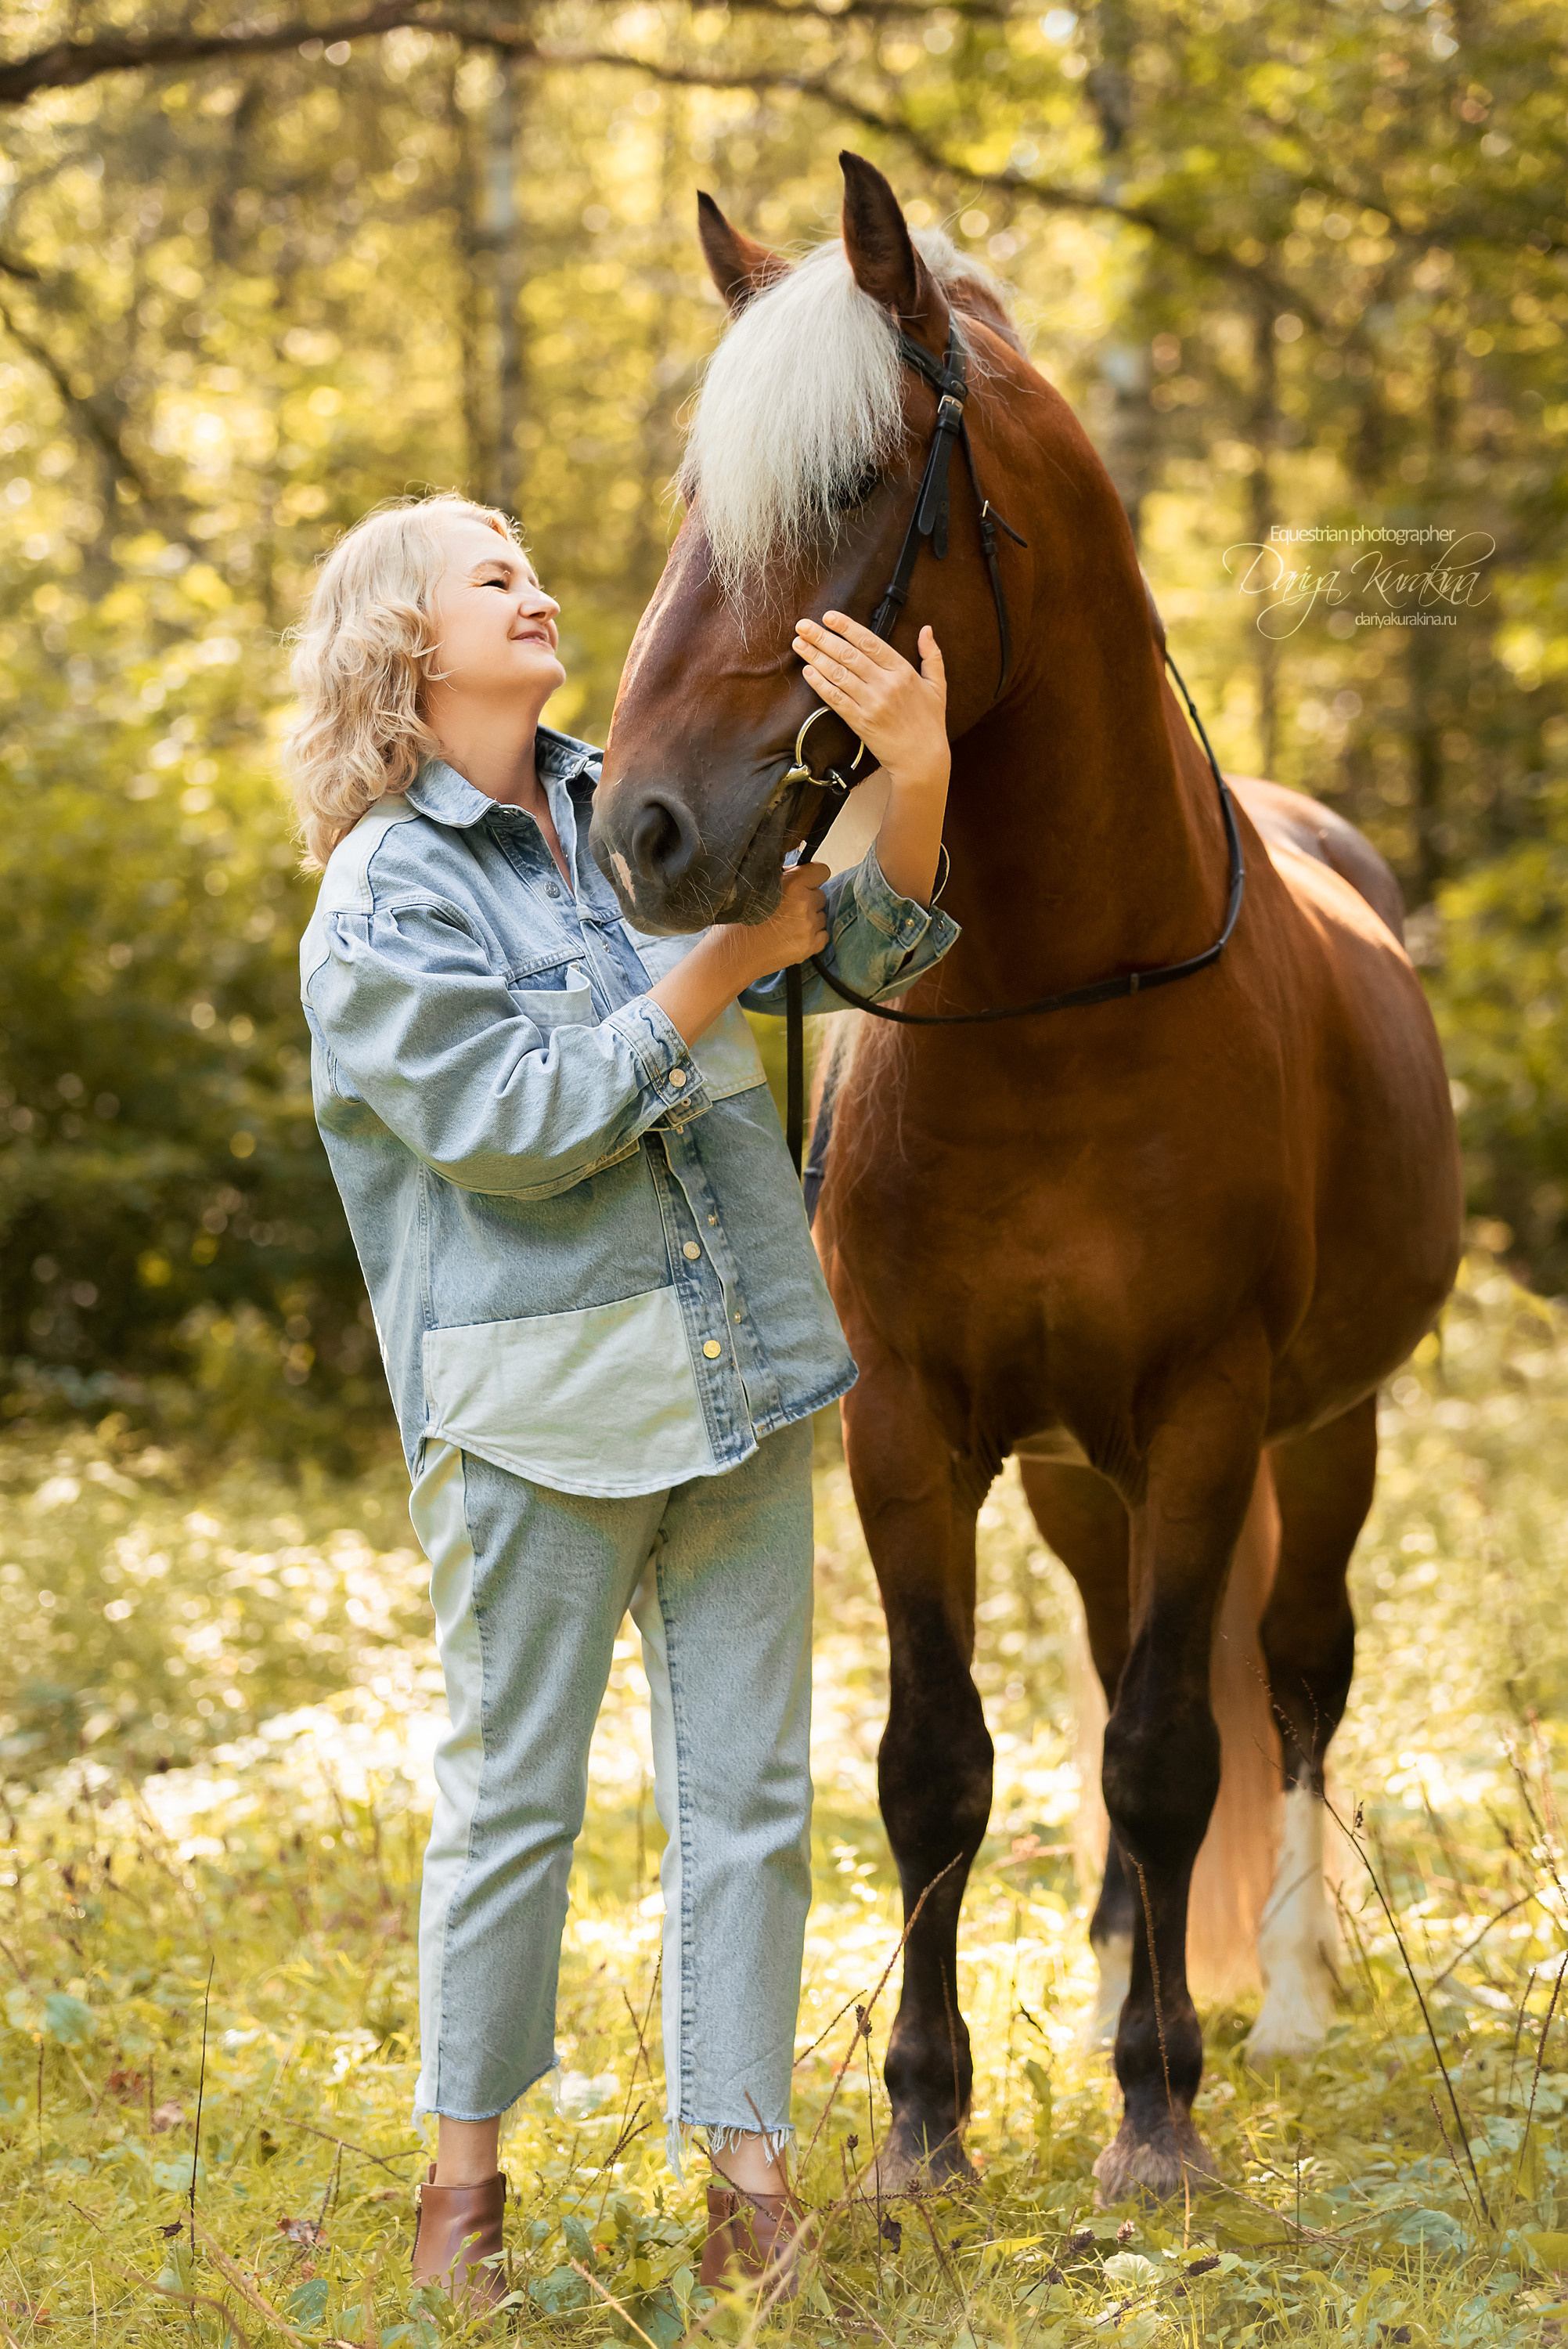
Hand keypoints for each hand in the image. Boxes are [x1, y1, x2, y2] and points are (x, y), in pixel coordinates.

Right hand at [649, 865, 829, 1047]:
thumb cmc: (738, 921)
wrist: (732, 954)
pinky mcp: (810, 947)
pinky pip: (822, 935)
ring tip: (787, 925)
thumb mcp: (756, 887)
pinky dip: (812, 936)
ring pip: (821, 916)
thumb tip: (796, 872)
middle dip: (808, 899)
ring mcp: (809, 927)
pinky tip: (792, 937)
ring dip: (809, 918)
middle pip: (820, 895)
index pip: (821, 871)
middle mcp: (804, 903)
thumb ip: (781, 878)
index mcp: (792, 884)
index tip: (804, 882)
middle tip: (787, 908)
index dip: (812, 876)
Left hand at [792, 613, 948, 792]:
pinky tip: (807, 672)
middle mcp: (885, 684)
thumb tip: (927, 630)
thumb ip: (932, 655)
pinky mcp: (860, 722)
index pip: (870, 642)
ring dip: (815, 657)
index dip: (847, 627)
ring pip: (838, 674)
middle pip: (848, 655)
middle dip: (822, 638)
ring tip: (799, 644)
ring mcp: (871, 704)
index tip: (829, 617)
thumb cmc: (930, 722)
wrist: (922, 759)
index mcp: (903, 671)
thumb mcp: (938, 686)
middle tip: (803, 626)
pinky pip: (835, 700)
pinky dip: (820, 685)